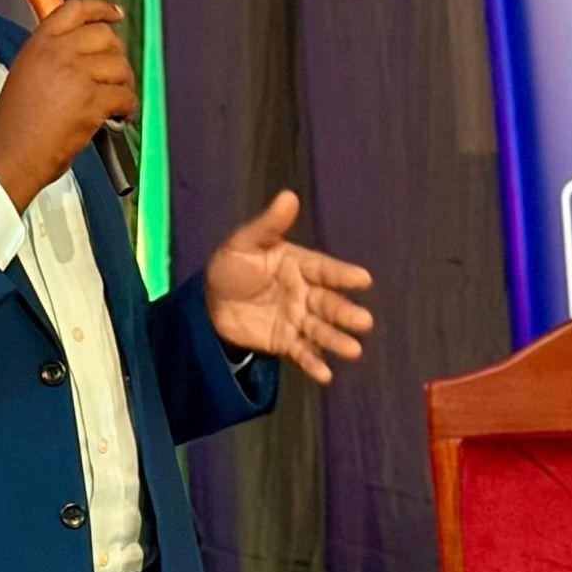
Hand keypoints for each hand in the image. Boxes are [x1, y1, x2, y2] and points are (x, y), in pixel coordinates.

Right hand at [0, 0, 134, 210]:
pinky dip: (127, 107)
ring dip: (124, 84)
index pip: (75, 10)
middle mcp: (58, 53)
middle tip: (115, 74)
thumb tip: (86, 59)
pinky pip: (124, 95)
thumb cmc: (14, 127)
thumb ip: (52, 58)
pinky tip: (118, 117)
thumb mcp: (25, 75)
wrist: (10, 156)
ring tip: (116, 101)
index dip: (100, 9)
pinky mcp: (92, 100)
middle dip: (116, 55)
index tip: (114, 14)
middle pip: (105, 36)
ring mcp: (76, 75)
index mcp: (39, 45)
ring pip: (119, 66)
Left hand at [204, 189, 372, 383]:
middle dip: (345, 313)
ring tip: (353, 350)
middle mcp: (304, 293)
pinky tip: (326, 374)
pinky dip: (314, 363)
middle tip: (363, 322)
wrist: (207, 304)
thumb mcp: (243, 243)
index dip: (342, 274)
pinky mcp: (284, 342)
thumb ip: (268, 225)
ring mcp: (296, 319)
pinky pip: (301, 352)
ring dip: (336, 340)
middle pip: (328, 303)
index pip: (324, 269)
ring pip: (320, 330)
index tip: (363, 279)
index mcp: (298, 265)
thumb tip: (288, 196)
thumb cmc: (230, 267)